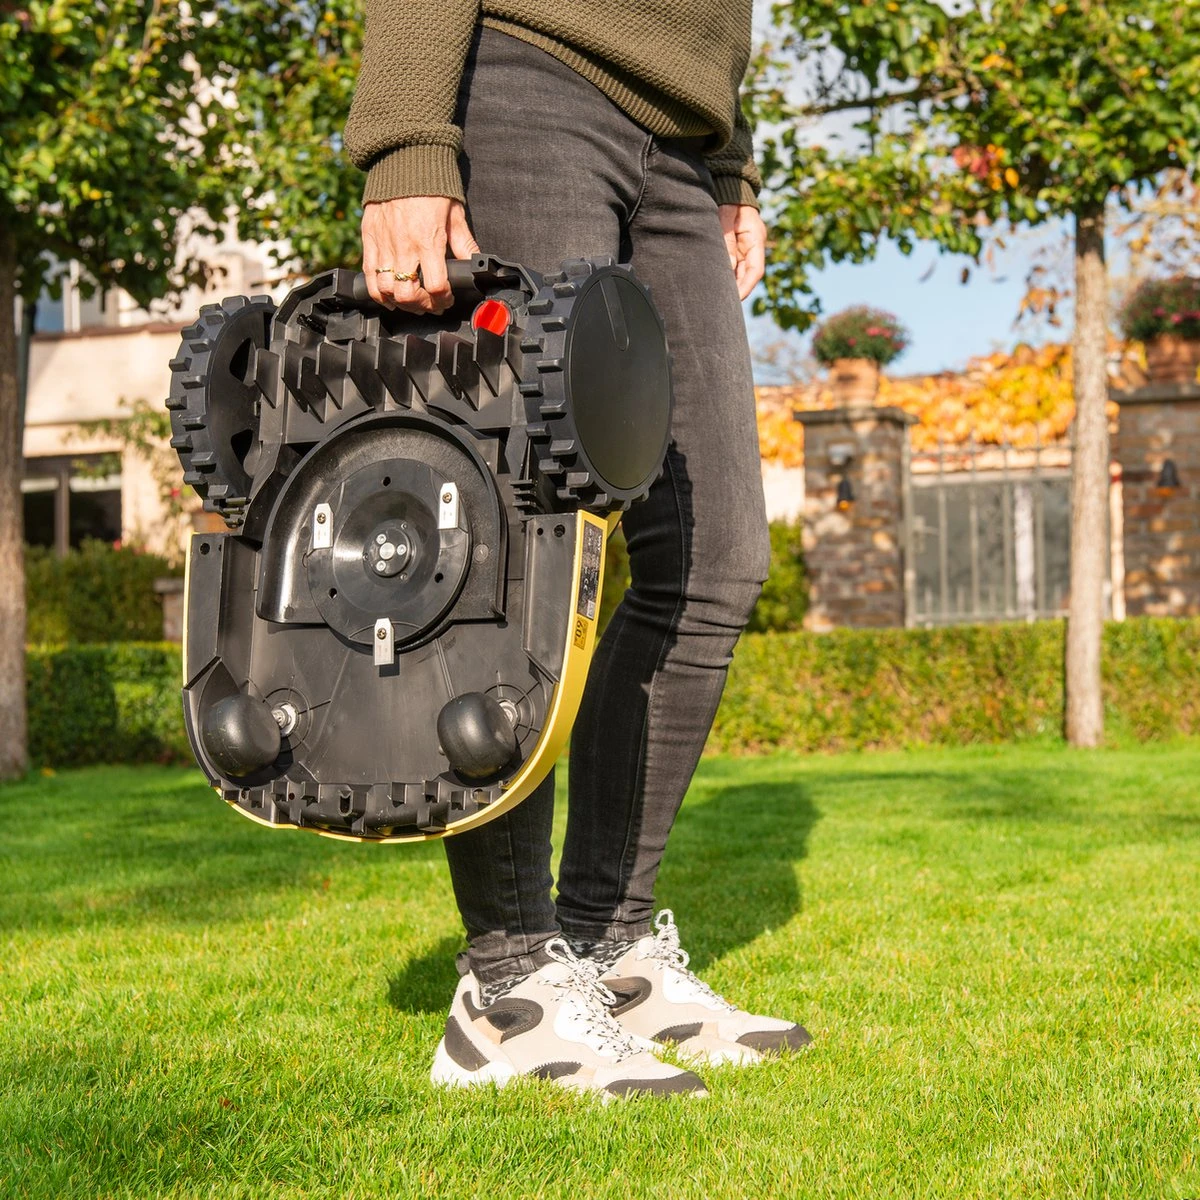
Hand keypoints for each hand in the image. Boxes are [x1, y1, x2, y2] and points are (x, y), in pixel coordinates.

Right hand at [361, 197, 480, 313]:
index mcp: (428, 240)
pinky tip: (388, 295)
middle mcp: (404, 245)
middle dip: (422, 306)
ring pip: (386, 289)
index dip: (444, 300)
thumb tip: (474, 264)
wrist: (404, 159)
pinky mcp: (369, 237)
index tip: (447, 299)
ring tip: (410, 301)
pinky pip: (368, 274)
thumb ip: (465, 244)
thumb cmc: (432, 185)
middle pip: (408, 294)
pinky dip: (378, 291)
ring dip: (400, 302)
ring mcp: (384, 243)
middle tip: (430, 304)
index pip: (436, 286)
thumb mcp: (455, 215)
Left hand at [718, 204, 766, 300]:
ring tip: (718, 298)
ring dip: (731, 285)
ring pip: (740, 272)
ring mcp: (744, 247)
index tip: (735, 300)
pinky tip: (715, 284)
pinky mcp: (735, 247)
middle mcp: (752, 246)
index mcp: (755, 239)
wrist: (730, 185)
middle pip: (748, 275)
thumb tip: (728, 267)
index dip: (746, 287)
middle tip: (723, 305)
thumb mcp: (726, 216)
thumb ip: (727, 240)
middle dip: (738, 291)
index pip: (755, 270)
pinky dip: (726, 276)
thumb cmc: (728, 199)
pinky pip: (732, 266)